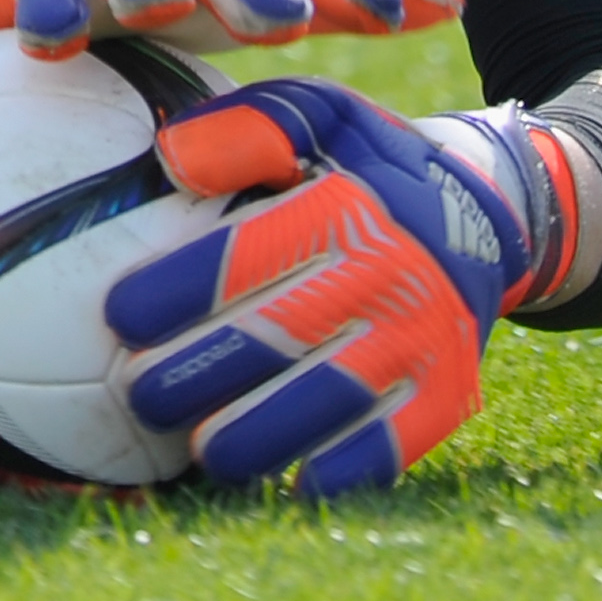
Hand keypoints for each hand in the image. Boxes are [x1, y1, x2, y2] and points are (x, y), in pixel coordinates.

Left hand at [101, 77, 529, 497]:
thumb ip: (247, 127)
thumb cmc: (366, 163)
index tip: (116, 319)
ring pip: (327, 402)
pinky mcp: (445, 392)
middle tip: (139, 395)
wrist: (485, 214)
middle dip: (197, 374)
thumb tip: (171, 158)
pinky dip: (338, 470)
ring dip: (255, 434)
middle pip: (276, 338)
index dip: (177, 290)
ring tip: (199, 449)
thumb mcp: (318, 115)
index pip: (247, 255)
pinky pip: (390, 446)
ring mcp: (421, 341)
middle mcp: (389, 276)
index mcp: (346, 208)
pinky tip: (288, 485)